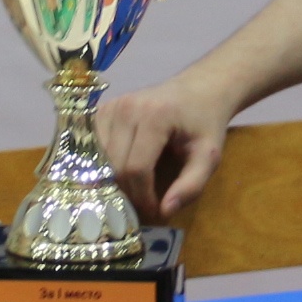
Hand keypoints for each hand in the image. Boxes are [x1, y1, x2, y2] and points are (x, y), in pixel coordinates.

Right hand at [102, 69, 235, 217]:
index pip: (136, 169)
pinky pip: (92, 148)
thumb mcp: (209, 156)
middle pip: (114, 166)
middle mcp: (126, 107)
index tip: (156, 210)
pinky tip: (119, 173)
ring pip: (98, 160)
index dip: (143, 197)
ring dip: (114, 181)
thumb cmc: (204, 123)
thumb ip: (192, 185)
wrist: (196, 90)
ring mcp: (110, 107)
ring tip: (134, 189)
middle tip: (144, 204)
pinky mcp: (101, 110)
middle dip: (128, 193)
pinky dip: (102, 166)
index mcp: (155, 116)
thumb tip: (164, 212)